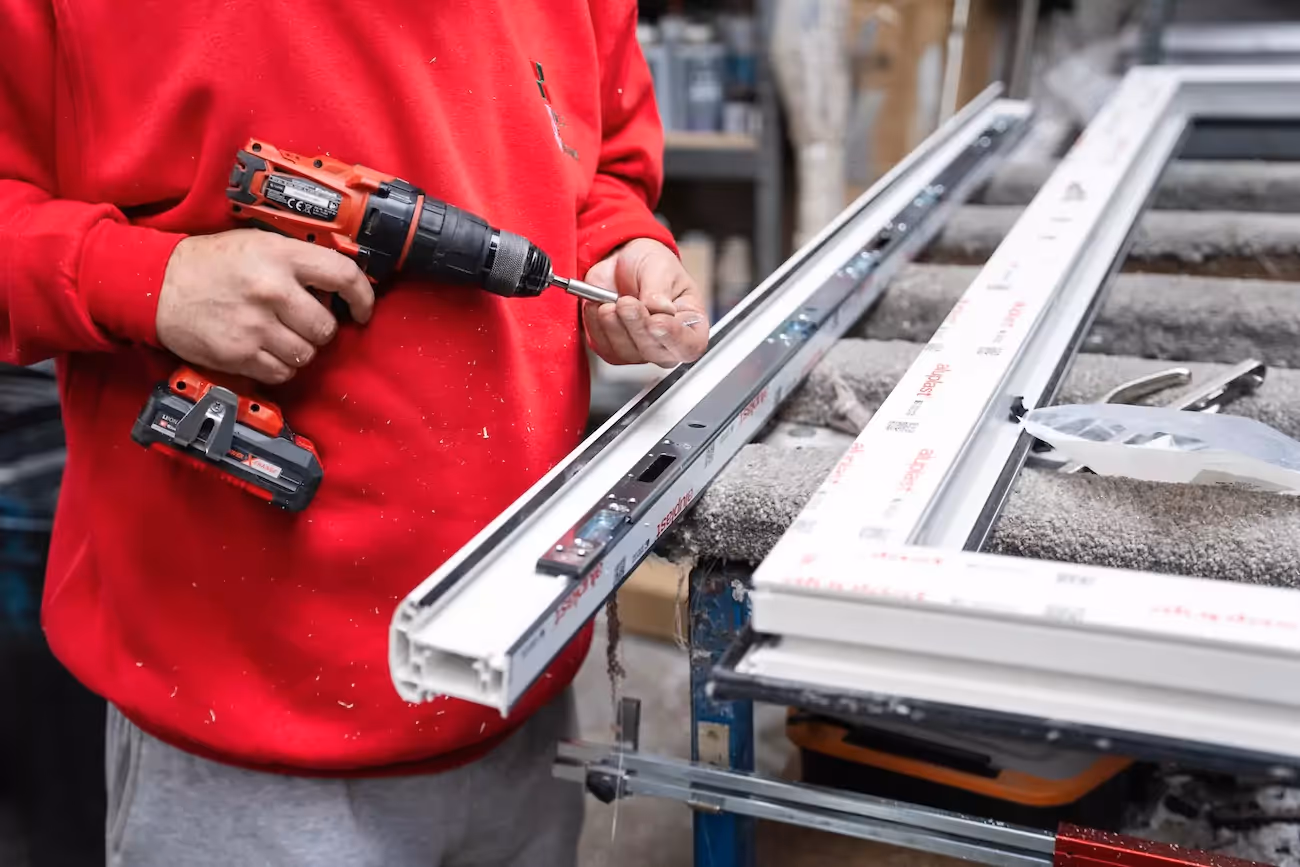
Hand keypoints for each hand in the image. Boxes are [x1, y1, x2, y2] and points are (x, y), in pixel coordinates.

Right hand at [156, 229, 373, 384]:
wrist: (158, 284)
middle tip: (300, 321)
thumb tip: (339, 288)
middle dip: (319, 329)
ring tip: (278, 335)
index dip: (363, 297)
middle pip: (326, 328)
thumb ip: (299, 262)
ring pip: (306, 355)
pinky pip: (282, 373)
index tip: (362, 310)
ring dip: (299, 350)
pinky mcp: (239, 354)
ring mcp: (256, 326)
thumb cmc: (213, 264)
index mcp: (281, 257)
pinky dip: (279, 367)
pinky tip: (263, 349)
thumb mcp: (259, 245)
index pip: (344, 277)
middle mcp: (272, 291)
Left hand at [581, 238, 708, 368]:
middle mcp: (668, 341)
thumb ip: (660, 290)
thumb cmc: (651, 264)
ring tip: (614, 300)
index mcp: (691, 323)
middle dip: (637, 326)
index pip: (690, 345)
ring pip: (627, 352)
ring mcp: (641, 348)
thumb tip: (661, 309)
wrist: (621, 260)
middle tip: (626, 302)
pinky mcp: (615, 348)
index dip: (673, 337)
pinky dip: (599, 324)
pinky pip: (605, 346)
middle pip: (655, 352)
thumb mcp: (661, 267)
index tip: (656, 320)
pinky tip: (603, 306)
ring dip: (615, 324)